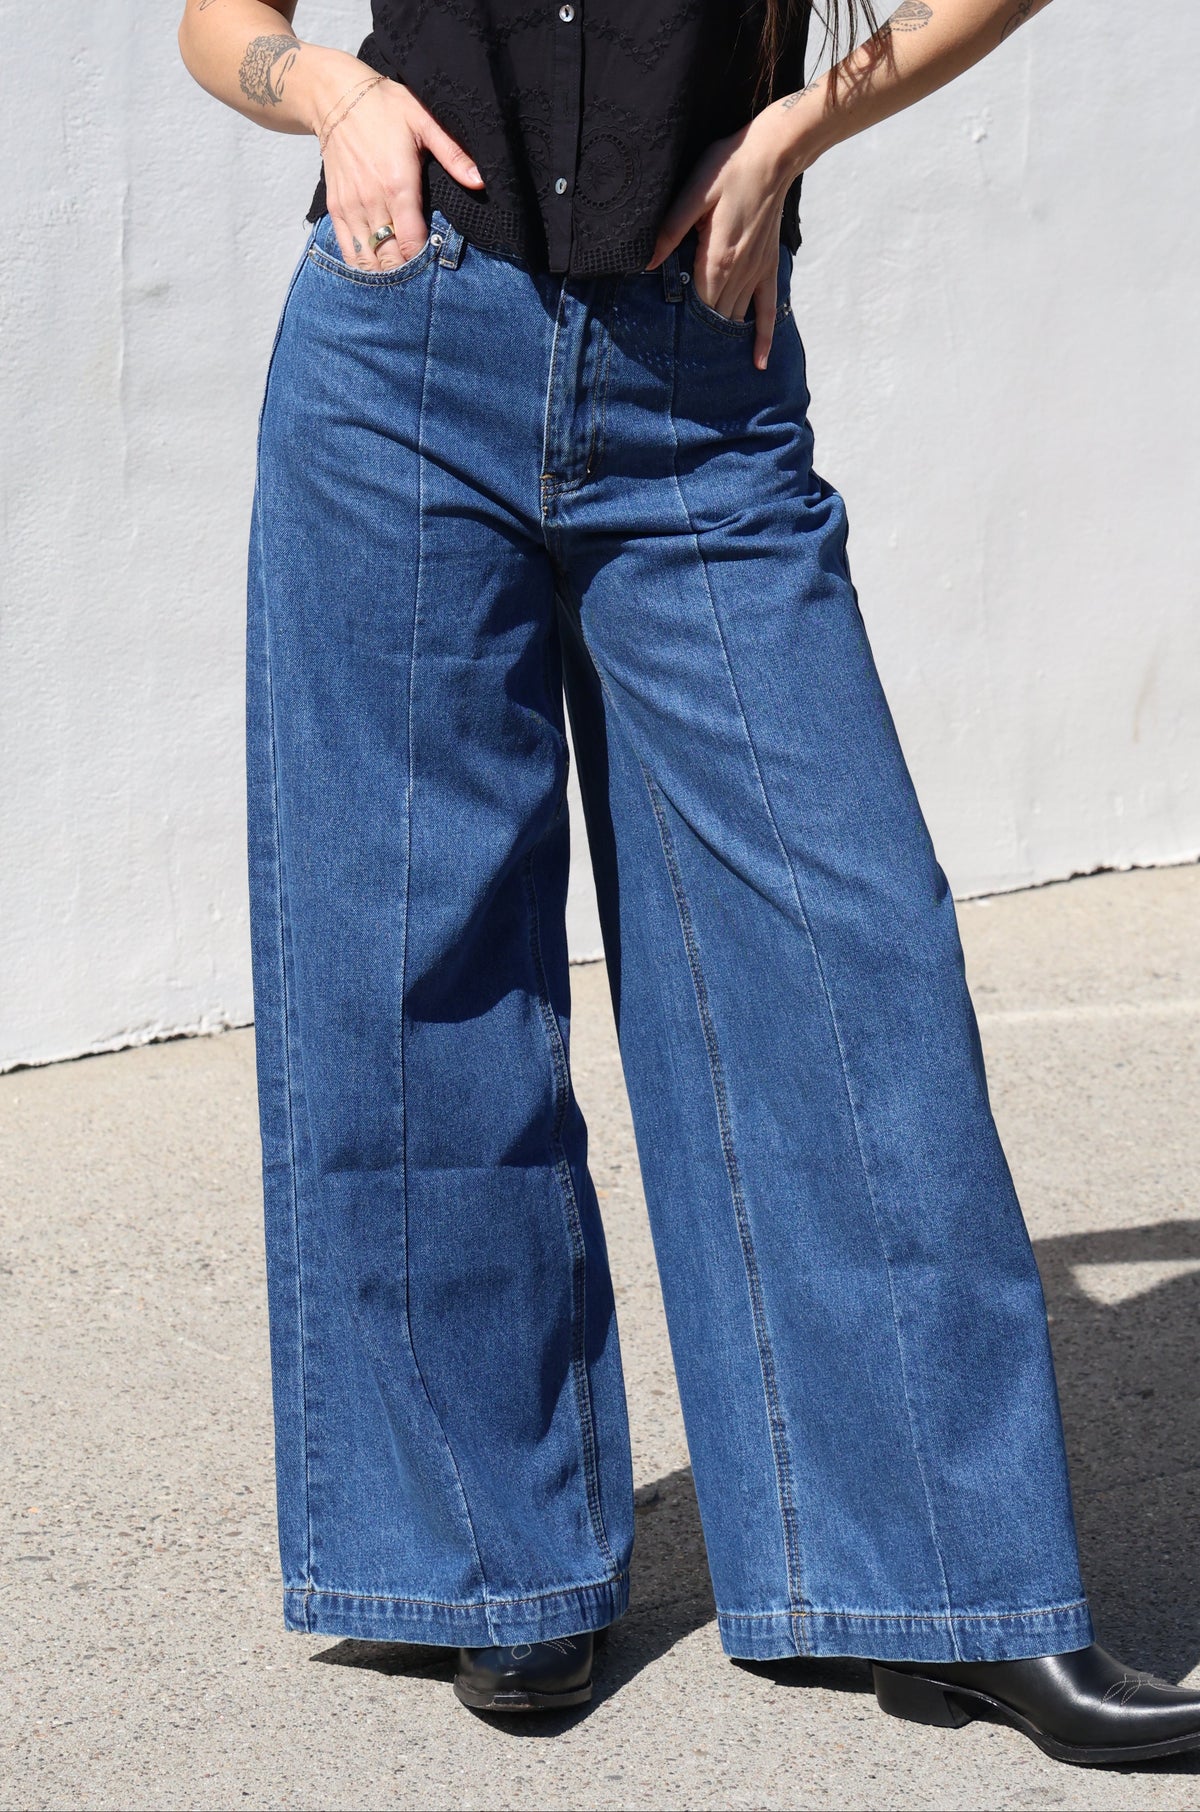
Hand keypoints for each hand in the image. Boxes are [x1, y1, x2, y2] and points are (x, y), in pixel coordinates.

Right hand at [316, 60, 483, 270]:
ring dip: (385, 272)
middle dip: (407, 271)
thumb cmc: (384, 107)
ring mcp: (352, 207)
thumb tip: (480, 180)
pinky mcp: (337, 208)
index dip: (424, 261)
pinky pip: (348, 250)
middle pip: (390, 259)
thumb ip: (453, 154)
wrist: (335, 97)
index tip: (435, 263)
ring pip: (368, 260)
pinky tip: (378, 267)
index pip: (411, 245)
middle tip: (422, 275)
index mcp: (399, 186)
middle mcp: (373, 202)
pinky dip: (362, 264)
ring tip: (402, 274)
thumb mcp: (424, 121)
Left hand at [646, 105, 820, 369]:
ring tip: (706, 368)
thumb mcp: (692, 193)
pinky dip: (764, 337)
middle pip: (714, 318)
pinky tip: (758, 362)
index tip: (665, 344)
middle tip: (679, 365)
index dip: (681, 326)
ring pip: (736, 319)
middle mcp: (738, 273)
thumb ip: (670, 230)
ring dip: (722, 341)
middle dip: (698, 339)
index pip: (696, 305)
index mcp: (716, 258)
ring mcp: (756, 273)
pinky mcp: (767, 267)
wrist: (773, 154)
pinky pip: (768, 310)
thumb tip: (646, 263)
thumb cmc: (729, 168)